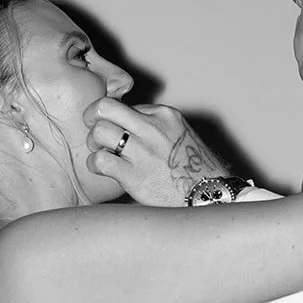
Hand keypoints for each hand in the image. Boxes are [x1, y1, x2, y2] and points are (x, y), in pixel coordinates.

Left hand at [85, 102, 231, 205]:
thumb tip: (126, 125)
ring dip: (94, 143)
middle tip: (96, 134)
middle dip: (93, 119)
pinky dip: (95, 164)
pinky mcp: (134, 175)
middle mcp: (152, 128)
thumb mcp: (181, 135)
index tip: (118, 132)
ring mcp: (143, 151)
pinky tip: (103, 170)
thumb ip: (155, 126)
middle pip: (104, 107)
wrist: (209, 197)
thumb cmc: (196, 170)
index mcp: (164, 115)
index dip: (116, 119)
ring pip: (99, 131)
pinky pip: (100, 159)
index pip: (125, 105)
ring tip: (101, 153)